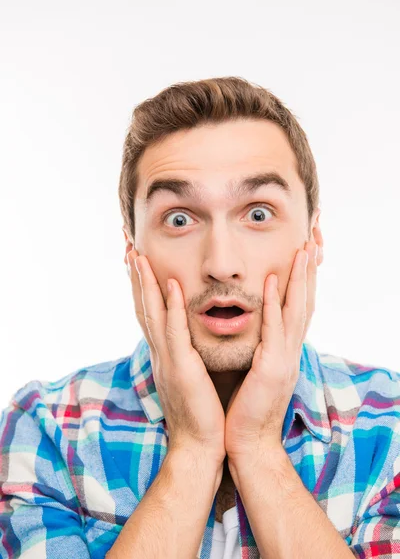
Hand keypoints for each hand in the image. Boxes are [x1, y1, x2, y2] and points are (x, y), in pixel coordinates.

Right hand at [127, 249, 225, 466]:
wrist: (200, 447)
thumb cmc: (202, 412)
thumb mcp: (191, 376)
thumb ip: (187, 354)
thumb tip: (190, 337)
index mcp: (164, 353)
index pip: (150, 312)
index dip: (142, 285)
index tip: (137, 259)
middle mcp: (160, 352)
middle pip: (142, 307)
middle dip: (135, 276)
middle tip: (128, 246)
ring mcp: (167, 360)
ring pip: (152, 314)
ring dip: (145, 283)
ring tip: (138, 255)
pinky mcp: (181, 369)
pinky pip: (175, 333)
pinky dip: (172, 307)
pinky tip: (171, 285)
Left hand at [224, 240, 318, 465]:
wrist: (246, 443)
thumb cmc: (245, 406)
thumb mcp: (256, 370)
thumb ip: (260, 346)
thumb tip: (257, 328)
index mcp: (284, 350)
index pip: (297, 307)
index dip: (303, 279)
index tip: (304, 252)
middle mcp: (290, 350)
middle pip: (305, 302)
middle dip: (309, 270)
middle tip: (313, 239)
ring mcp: (284, 359)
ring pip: (296, 310)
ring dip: (300, 278)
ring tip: (303, 248)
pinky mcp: (271, 370)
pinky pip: (274, 330)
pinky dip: (275, 304)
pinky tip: (274, 280)